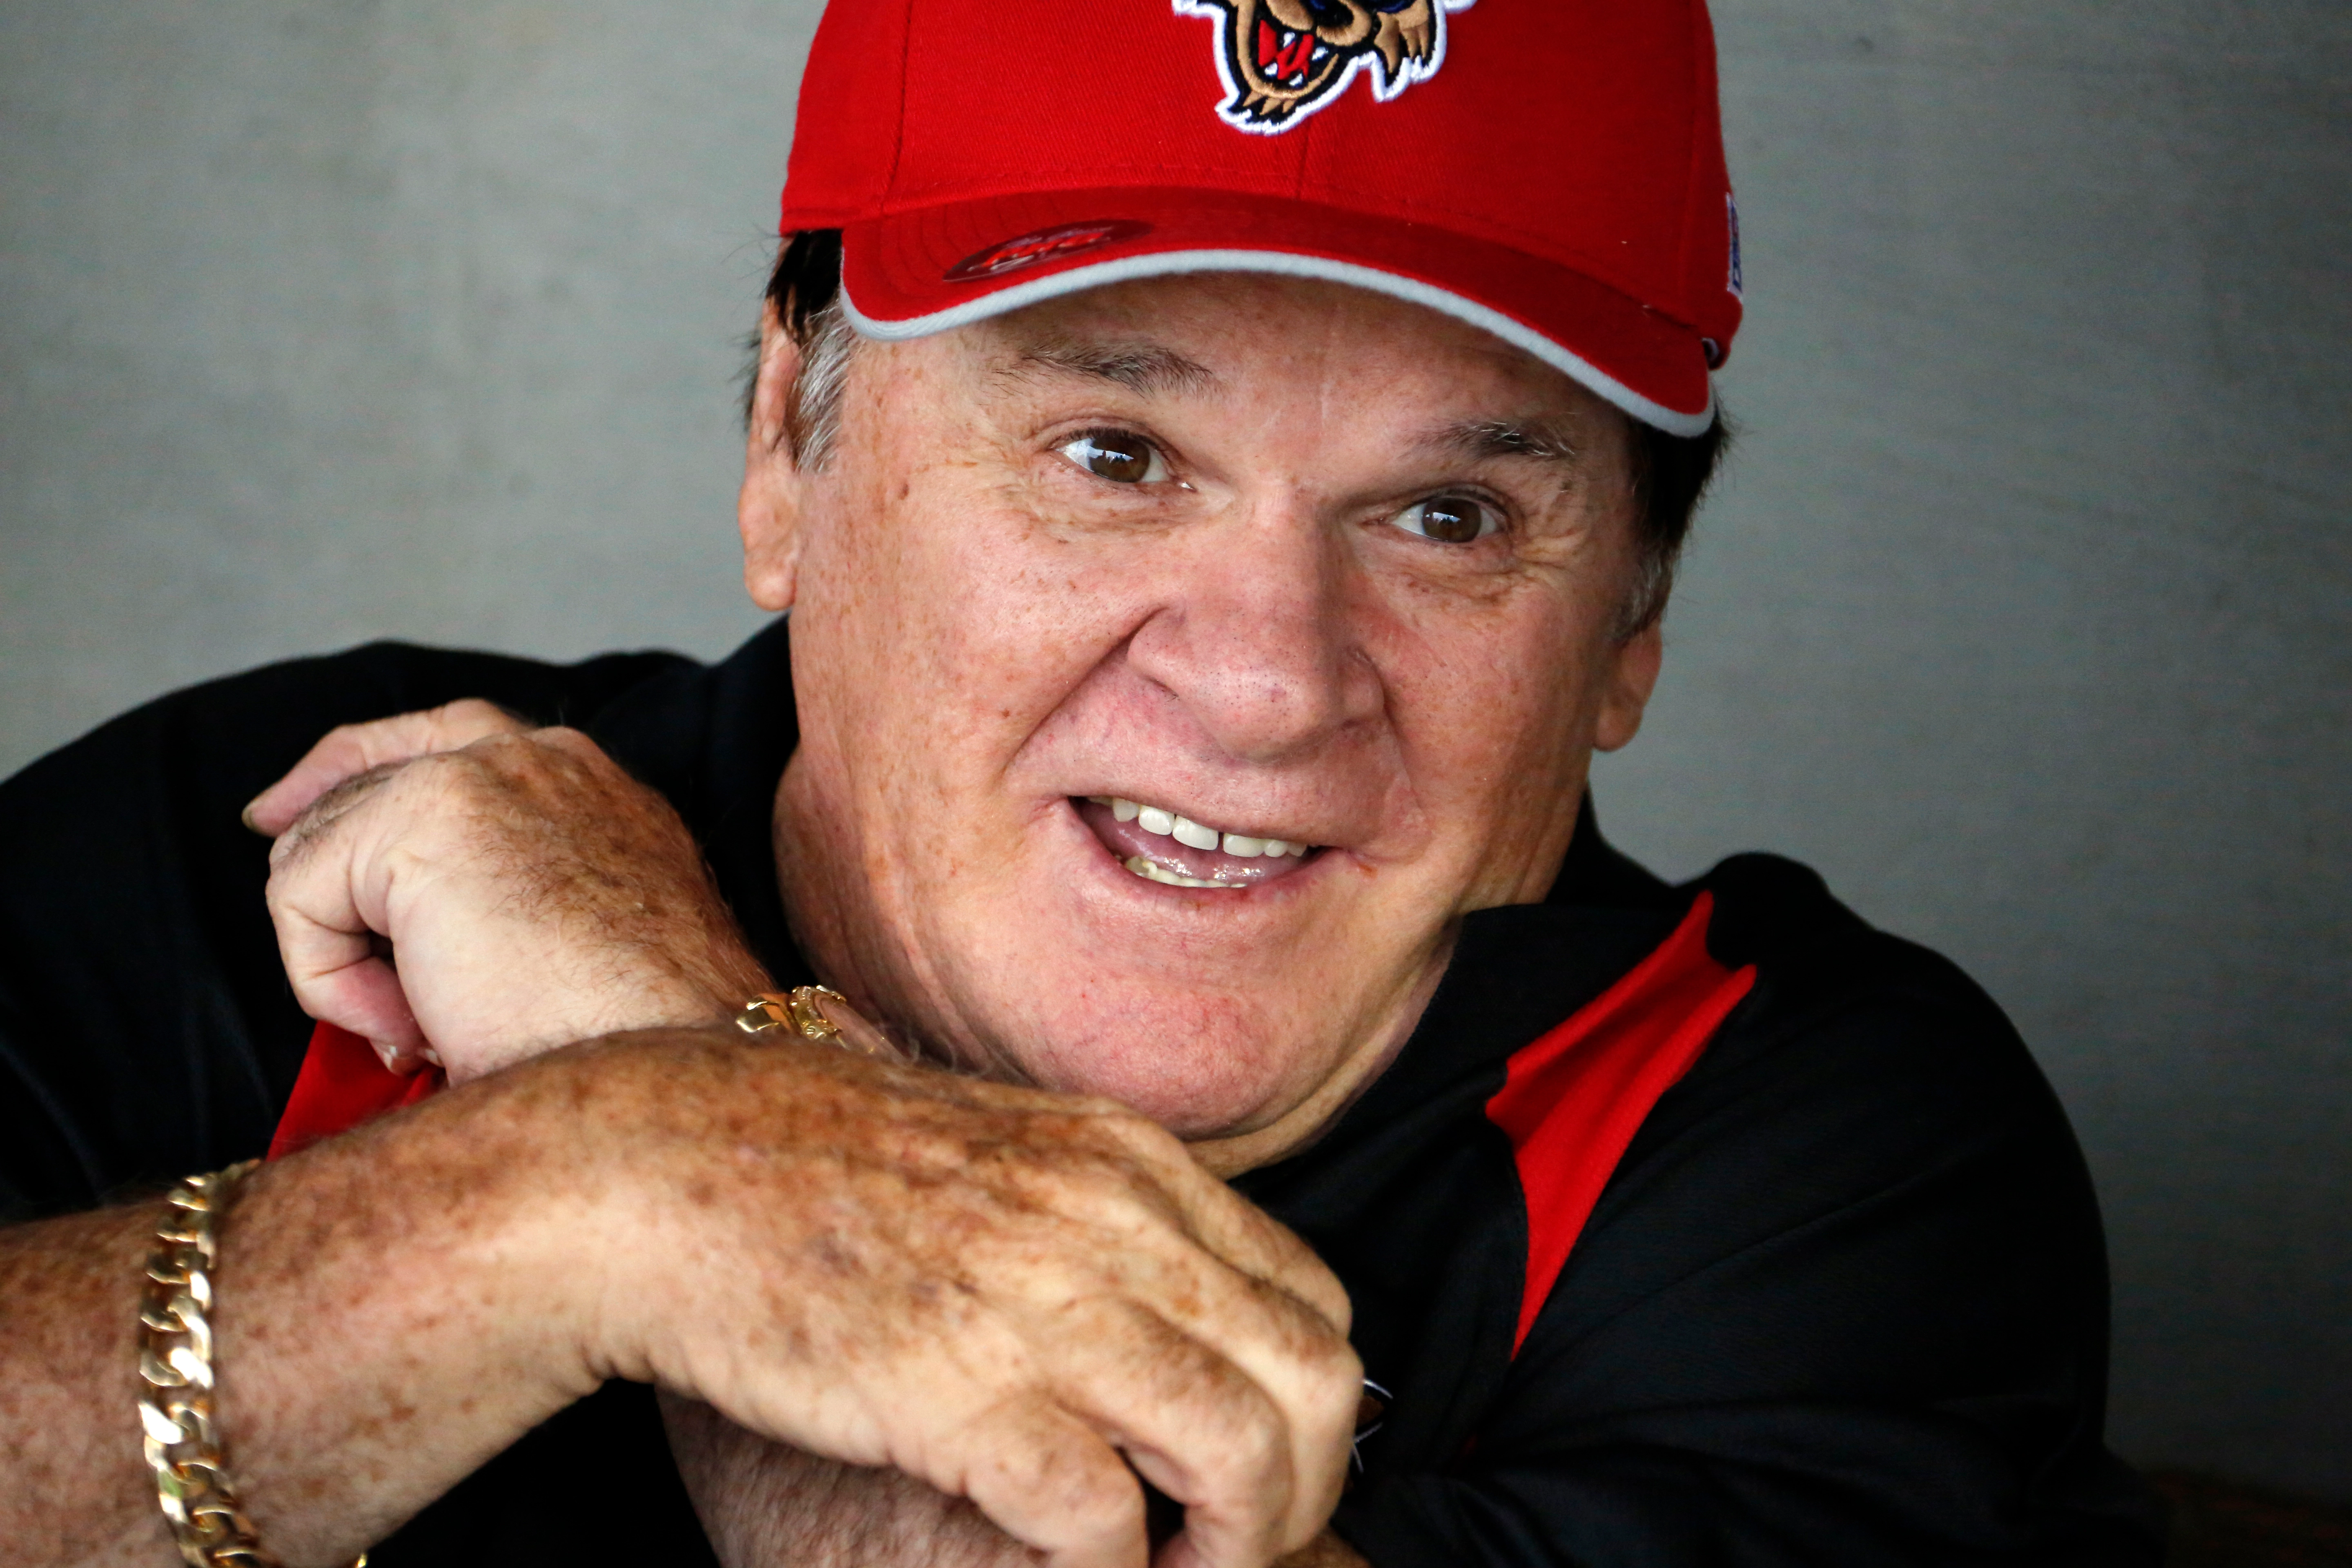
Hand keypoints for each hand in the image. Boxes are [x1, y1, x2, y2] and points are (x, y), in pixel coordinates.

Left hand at [249, 701, 765, 1079]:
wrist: (662, 1077)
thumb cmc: (631, 1048)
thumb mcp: (581, 947)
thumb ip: (512, 898)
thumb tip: (406, 926)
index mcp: (597, 791)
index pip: (452, 737)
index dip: (349, 769)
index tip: (281, 814)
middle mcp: (549, 760)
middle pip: (368, 774)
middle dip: (328, 879)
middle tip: (360, 986)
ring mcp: (489, 774)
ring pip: (328, 846)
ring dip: (352, 956)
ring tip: (426, 1028)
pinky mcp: (426, 818)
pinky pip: (303, 896)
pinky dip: (331, 981)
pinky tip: (410, 1026)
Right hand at [530, 1026, 1360, 1567]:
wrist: (654, 1164)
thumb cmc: (809, 1166)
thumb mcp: (999, 1154)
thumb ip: (1097, 1217)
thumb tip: (1170, 1316)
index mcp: (1126, 1161)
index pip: (1313, 1297)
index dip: (1308, 1406)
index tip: (1254, 1464)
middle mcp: (1109, 1220)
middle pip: (1318, 1379)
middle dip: (1303, 1488)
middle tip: (1230, 1542)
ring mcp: (1040, 1302)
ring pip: (1246, 1454)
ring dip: (1236, 1544)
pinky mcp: (958, 1390)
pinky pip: (1104, 1519)